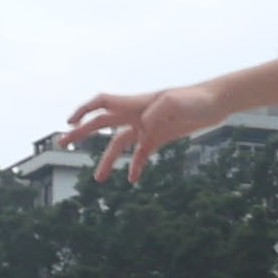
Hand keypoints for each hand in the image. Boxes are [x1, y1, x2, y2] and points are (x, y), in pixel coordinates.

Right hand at [59, 81, 225, 181]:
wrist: (216, 103)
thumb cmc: (197, 98)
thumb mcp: (177, 102)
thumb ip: (157, 112)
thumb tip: (143, 127)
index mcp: (137, 103)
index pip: (103, 103)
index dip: (83, 111)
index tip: (68, 122)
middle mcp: (137, 114)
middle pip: (102, 124)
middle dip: (81, 133)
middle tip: (61, 143)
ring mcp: (147, 126)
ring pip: (119, 144)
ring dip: (107, 160)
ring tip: (98, 179)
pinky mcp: (159, 137)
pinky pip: (141, 154)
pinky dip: (135, 165)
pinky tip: (132, 179)